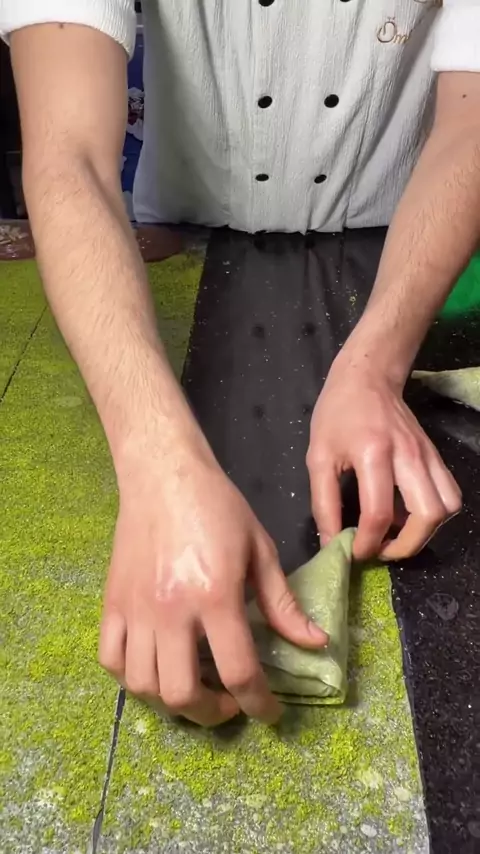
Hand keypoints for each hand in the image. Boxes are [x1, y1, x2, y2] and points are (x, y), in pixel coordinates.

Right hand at [99, 445, 327, 726]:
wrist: (163, 475)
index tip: (270, 713)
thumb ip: (283, 603)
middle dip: (213, 713)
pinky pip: (111, 661)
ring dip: (173, 703)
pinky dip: (132, 679)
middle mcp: (170, 611)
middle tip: (230, 702)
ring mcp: (135, 610)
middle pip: (183, 693)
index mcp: (215, 596)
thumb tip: (314, 643)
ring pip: (143, 686)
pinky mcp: (111, 603)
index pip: (238, 671)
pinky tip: (155, 669)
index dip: (259, 704)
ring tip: (194, 688)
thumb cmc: (217, 507)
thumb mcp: (260, 549)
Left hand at [306, 361, 461, 560]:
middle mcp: (408, 455)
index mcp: (374, 453)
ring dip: (425, 531)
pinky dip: (432, 513)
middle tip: (382, 550)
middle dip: (407, 546)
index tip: (355, 552)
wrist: (367, 377)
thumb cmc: (337, 414)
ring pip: (447, 507)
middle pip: (428, 515)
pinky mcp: (435, 456)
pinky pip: (448, 493)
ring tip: (396, 535)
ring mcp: (428, 455)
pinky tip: (406, 513)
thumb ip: (323, 503)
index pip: (378, 513)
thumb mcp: (318, 457)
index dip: (368, 544)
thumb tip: (331, 543)